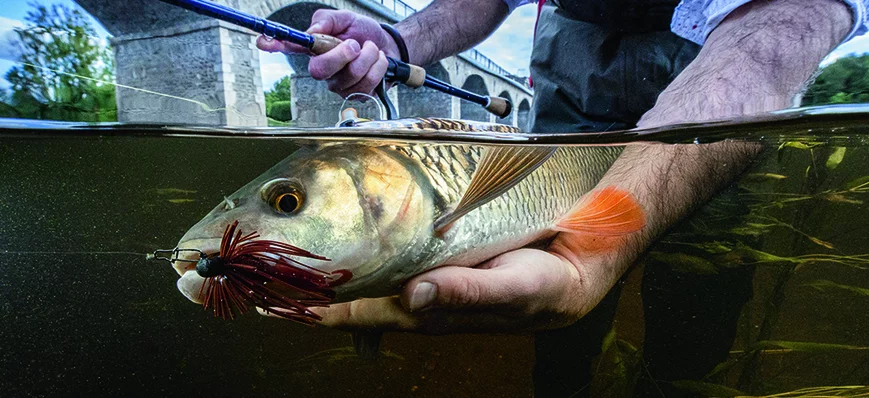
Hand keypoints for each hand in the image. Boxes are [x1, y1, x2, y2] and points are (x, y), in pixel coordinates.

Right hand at [256, 9, 400, 96]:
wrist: (389, 46)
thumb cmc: (364, 33)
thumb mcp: (346, 18)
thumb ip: (327, 21)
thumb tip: (312, 32)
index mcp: (315, 48)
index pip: (290, 48)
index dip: (275, 46)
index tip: (263, 42)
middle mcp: (324, 69)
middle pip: (319, 71)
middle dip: (341, 56)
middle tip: (355, 44)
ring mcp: (339, 85)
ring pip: (349, 76)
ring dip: (368, 57)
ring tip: (372, 49)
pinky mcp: (356, 95)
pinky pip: (365, 85)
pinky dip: (377, 68)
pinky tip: (378, 62)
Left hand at [284, 233, 628, 333]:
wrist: (583, 263)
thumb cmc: (548, 284)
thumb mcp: (515, 290)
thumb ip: (467, 293)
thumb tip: (415, 295)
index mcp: (430, 308)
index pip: (359, 311)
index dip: (315, 309)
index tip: (268, 301)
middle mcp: (420, 293)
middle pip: (352, 295)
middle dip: (308, 288)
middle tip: (259, 275)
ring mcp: (428, 274)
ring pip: (366, 274)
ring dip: (327, 269)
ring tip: (285, 258)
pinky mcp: (440, 254)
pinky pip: (389, 253)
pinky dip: (360, 248)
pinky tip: (344, 237)